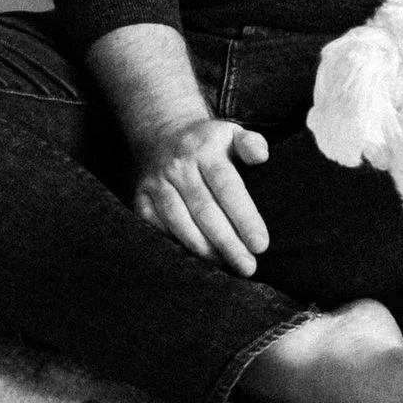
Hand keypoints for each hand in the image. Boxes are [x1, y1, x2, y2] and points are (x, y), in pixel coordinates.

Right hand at [131, 117, 270, 276]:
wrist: (162, 135)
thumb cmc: (209, 144)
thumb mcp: (232, 134)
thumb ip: (252, 144)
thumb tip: (261, 156)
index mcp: (205, 150)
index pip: (227, 187)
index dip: (244, 218)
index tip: (261, 245)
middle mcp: (178, 167)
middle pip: (205, 211)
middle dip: (228, 243)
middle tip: (248, 266)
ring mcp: (157, 184)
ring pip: (181, 224)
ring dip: (205, 250)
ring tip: (228, 267)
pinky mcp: (142, 200)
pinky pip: (159, 230)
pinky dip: (179, 246)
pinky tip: (199, 260)